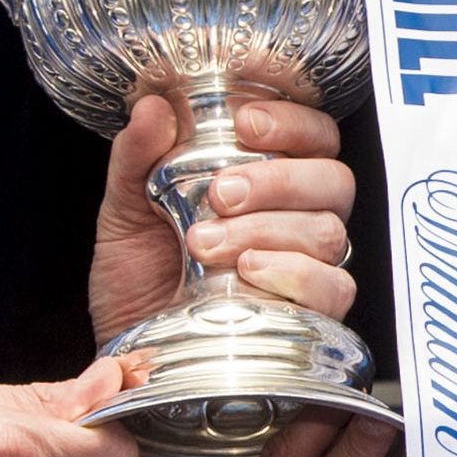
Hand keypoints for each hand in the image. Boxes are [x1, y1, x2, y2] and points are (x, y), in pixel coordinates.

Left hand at [88, 96, 358, 346]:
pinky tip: (247, 272)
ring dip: (265, 230)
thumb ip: (137, 157)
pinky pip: (332, 286)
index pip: (314, 134)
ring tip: (206, 243)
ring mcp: (309, 266)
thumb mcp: (125, 210)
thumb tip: (152, 107)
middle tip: (221, 193)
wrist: (130, 349)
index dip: (292, 122)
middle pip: (332, 179)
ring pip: (328, 231)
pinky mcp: (312, 314)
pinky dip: (291, 274)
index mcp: (268, 179)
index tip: (245, 124)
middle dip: (277, 180)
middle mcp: (299, 218)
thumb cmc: (137, 281)